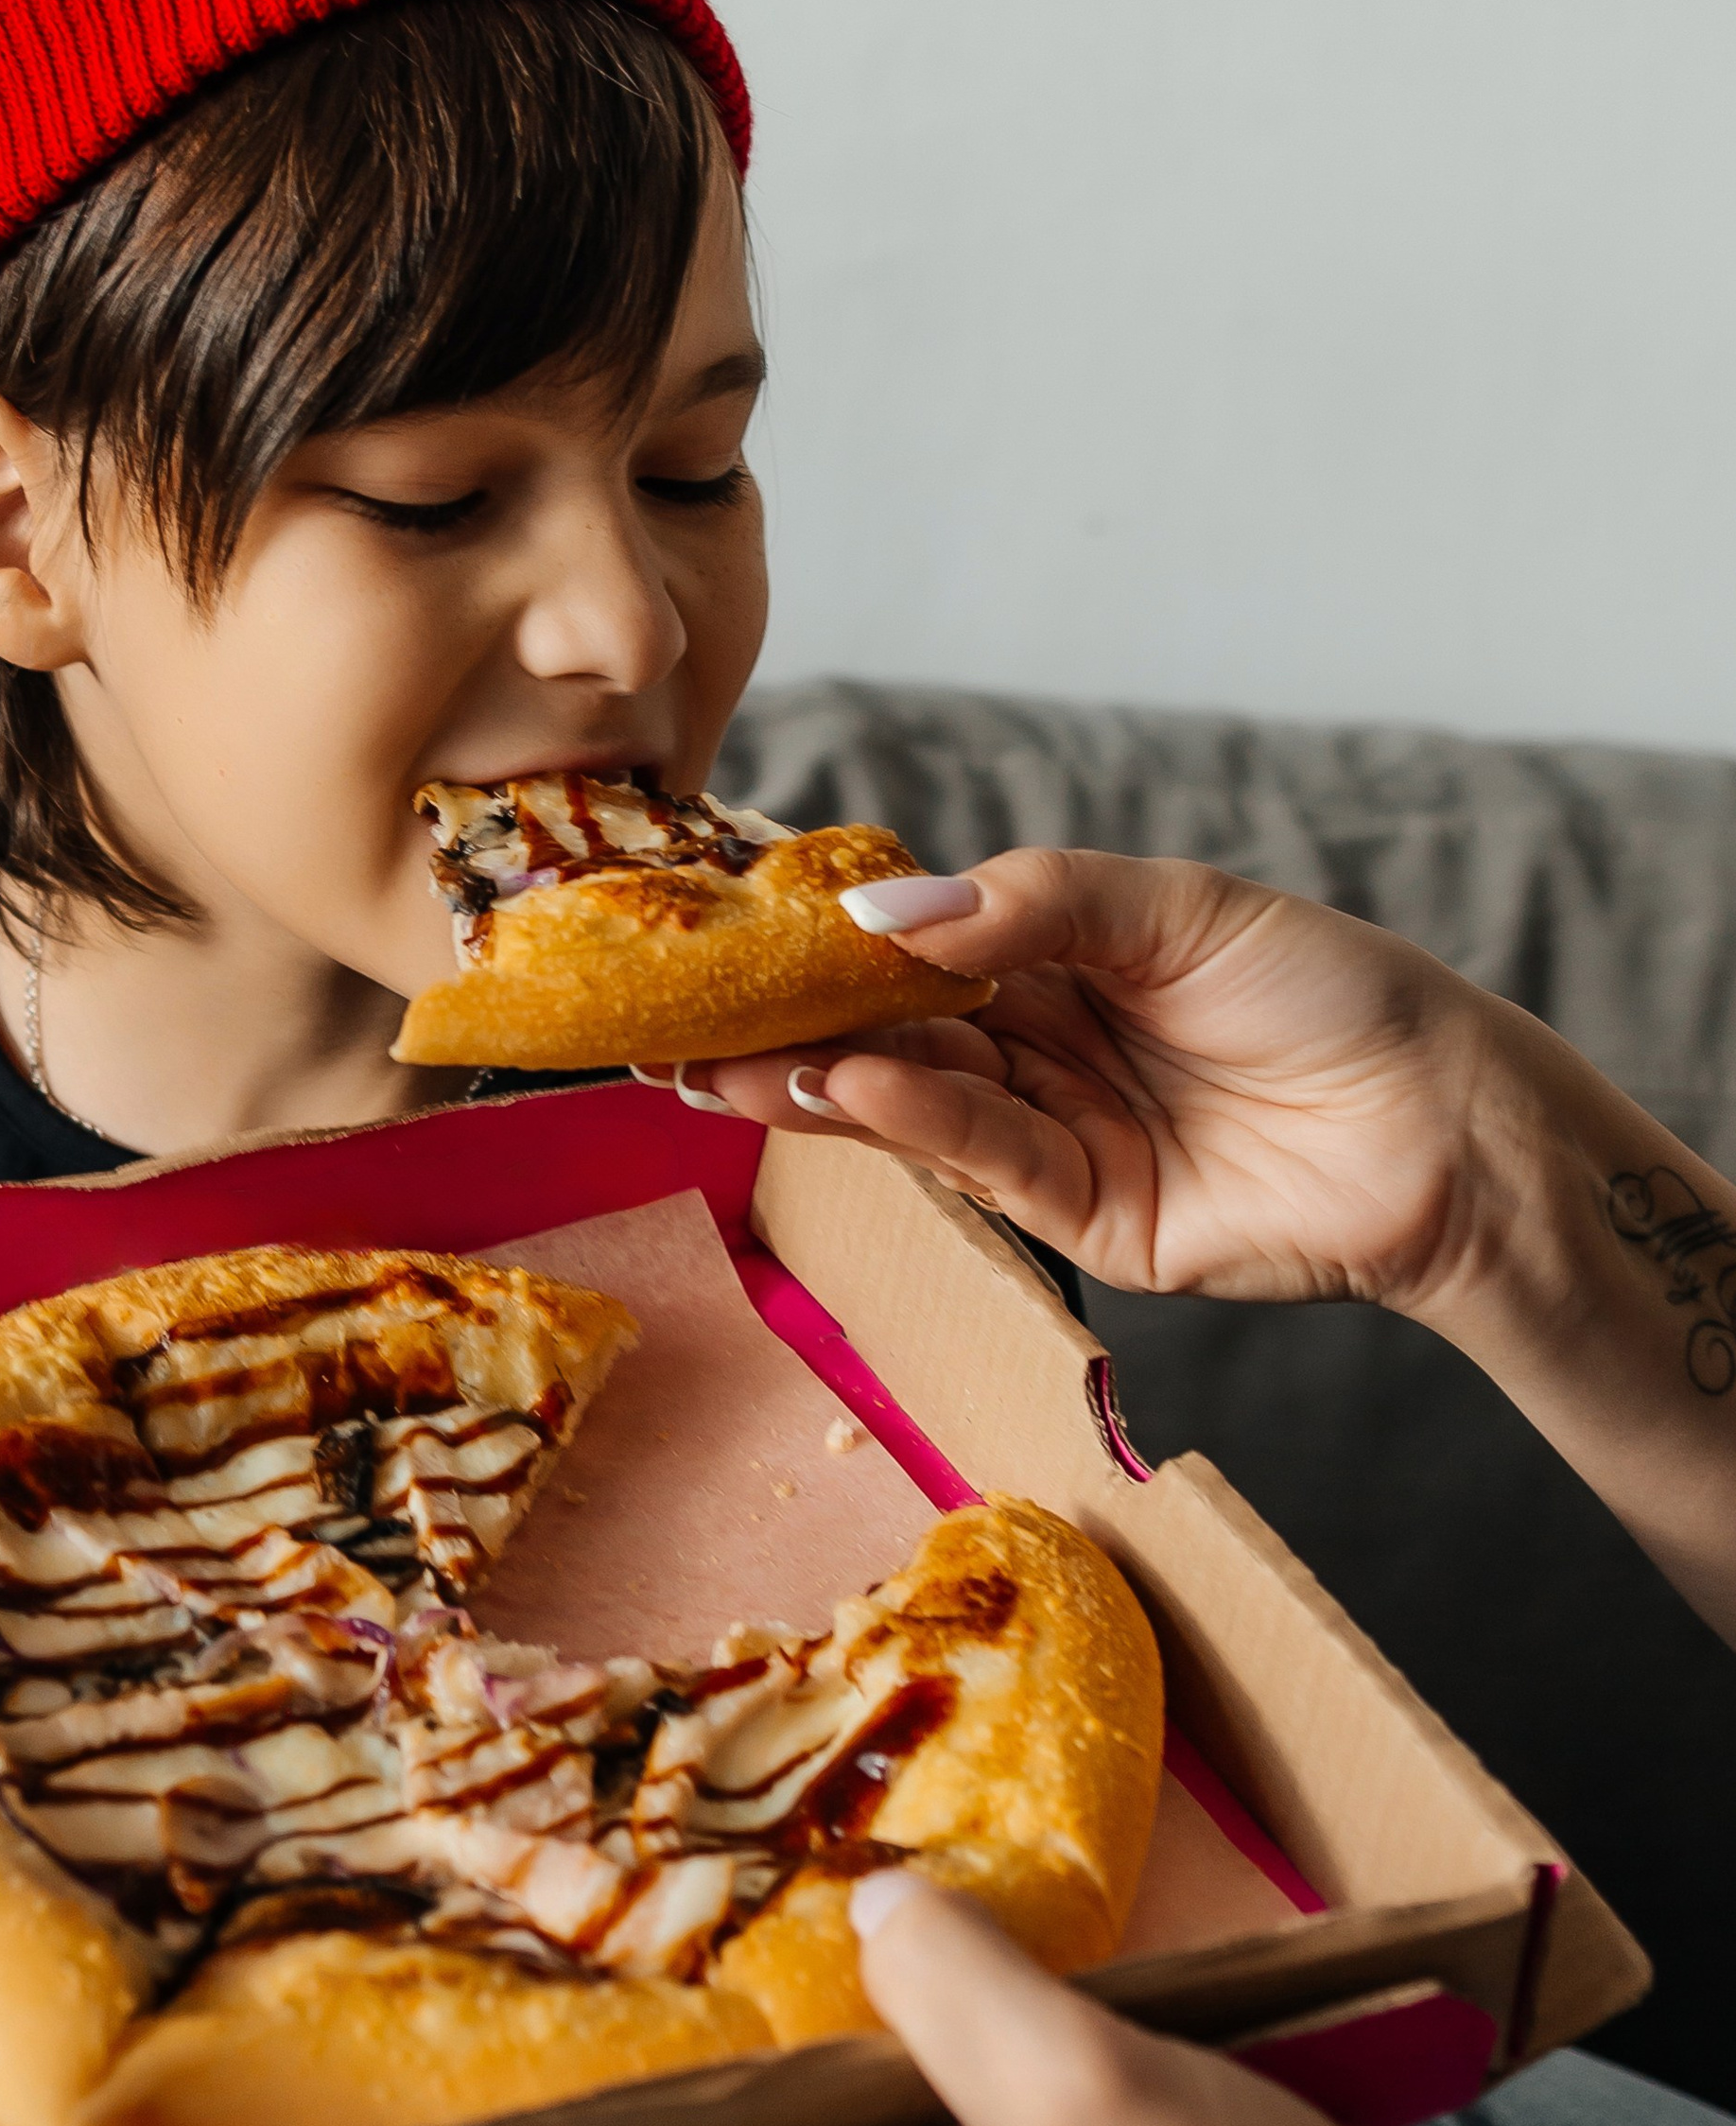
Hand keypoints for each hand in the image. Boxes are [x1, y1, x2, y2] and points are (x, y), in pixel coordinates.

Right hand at [696, 849, 1554, 1316]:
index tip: (726, 937)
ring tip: (730, 1062)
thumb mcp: (1178, 909)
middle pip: (894, 1034)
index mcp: (1063, 958)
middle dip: (788, 1029)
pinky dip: (919, 1122)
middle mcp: (1048, 1047)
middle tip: (677, 1024)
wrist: (1447, 1127)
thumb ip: (1035, 903)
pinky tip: (858, 1084)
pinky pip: (987, 1161)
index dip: (823, 947)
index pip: (917, 949)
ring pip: (919, 1104)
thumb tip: (887, 914)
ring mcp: (1062, 1137)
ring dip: (822, 1083)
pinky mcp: (1089, 1222)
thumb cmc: (1332, 994)